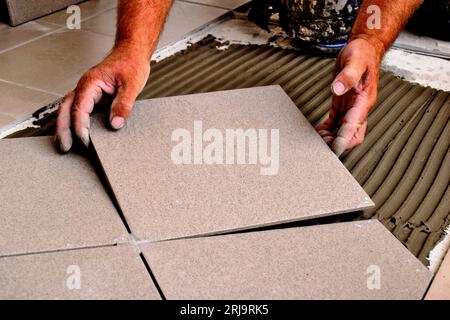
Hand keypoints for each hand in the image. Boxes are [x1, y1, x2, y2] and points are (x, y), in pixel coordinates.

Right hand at [55, 45, 149, 151]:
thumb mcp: (132, 85)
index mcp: (91, 82)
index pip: (80, 108)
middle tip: (64, 148)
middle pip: (66, 109)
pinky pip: (78, 109)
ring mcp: (87, 91)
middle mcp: (85, 87)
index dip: (80, 126)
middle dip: (63, 129)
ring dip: (64, 127)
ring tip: (65, 145)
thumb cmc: (131, 64)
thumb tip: (115, 123)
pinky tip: (75, 133)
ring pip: (68, 109)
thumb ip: (123, 104)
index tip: (84, 141)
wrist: (133, 52)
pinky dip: (73, 121)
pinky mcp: (92, 96)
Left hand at [317, 38, 381, 156]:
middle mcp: (359, 107)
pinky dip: (328, 129)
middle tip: (321, 146)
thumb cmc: (362, 54)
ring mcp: (351, 107)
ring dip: (331, 137)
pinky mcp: (343, 104)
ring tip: (316, 141)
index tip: (335, 147)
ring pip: (342, 130)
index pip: (355, 125)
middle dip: (338, 143)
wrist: (363, 48)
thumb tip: (337, 89)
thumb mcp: (355, 61)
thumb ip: (348, 75)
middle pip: (351, 134)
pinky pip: (336, 122)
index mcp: (364, 100)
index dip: (345, 138)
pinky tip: (318, 132)